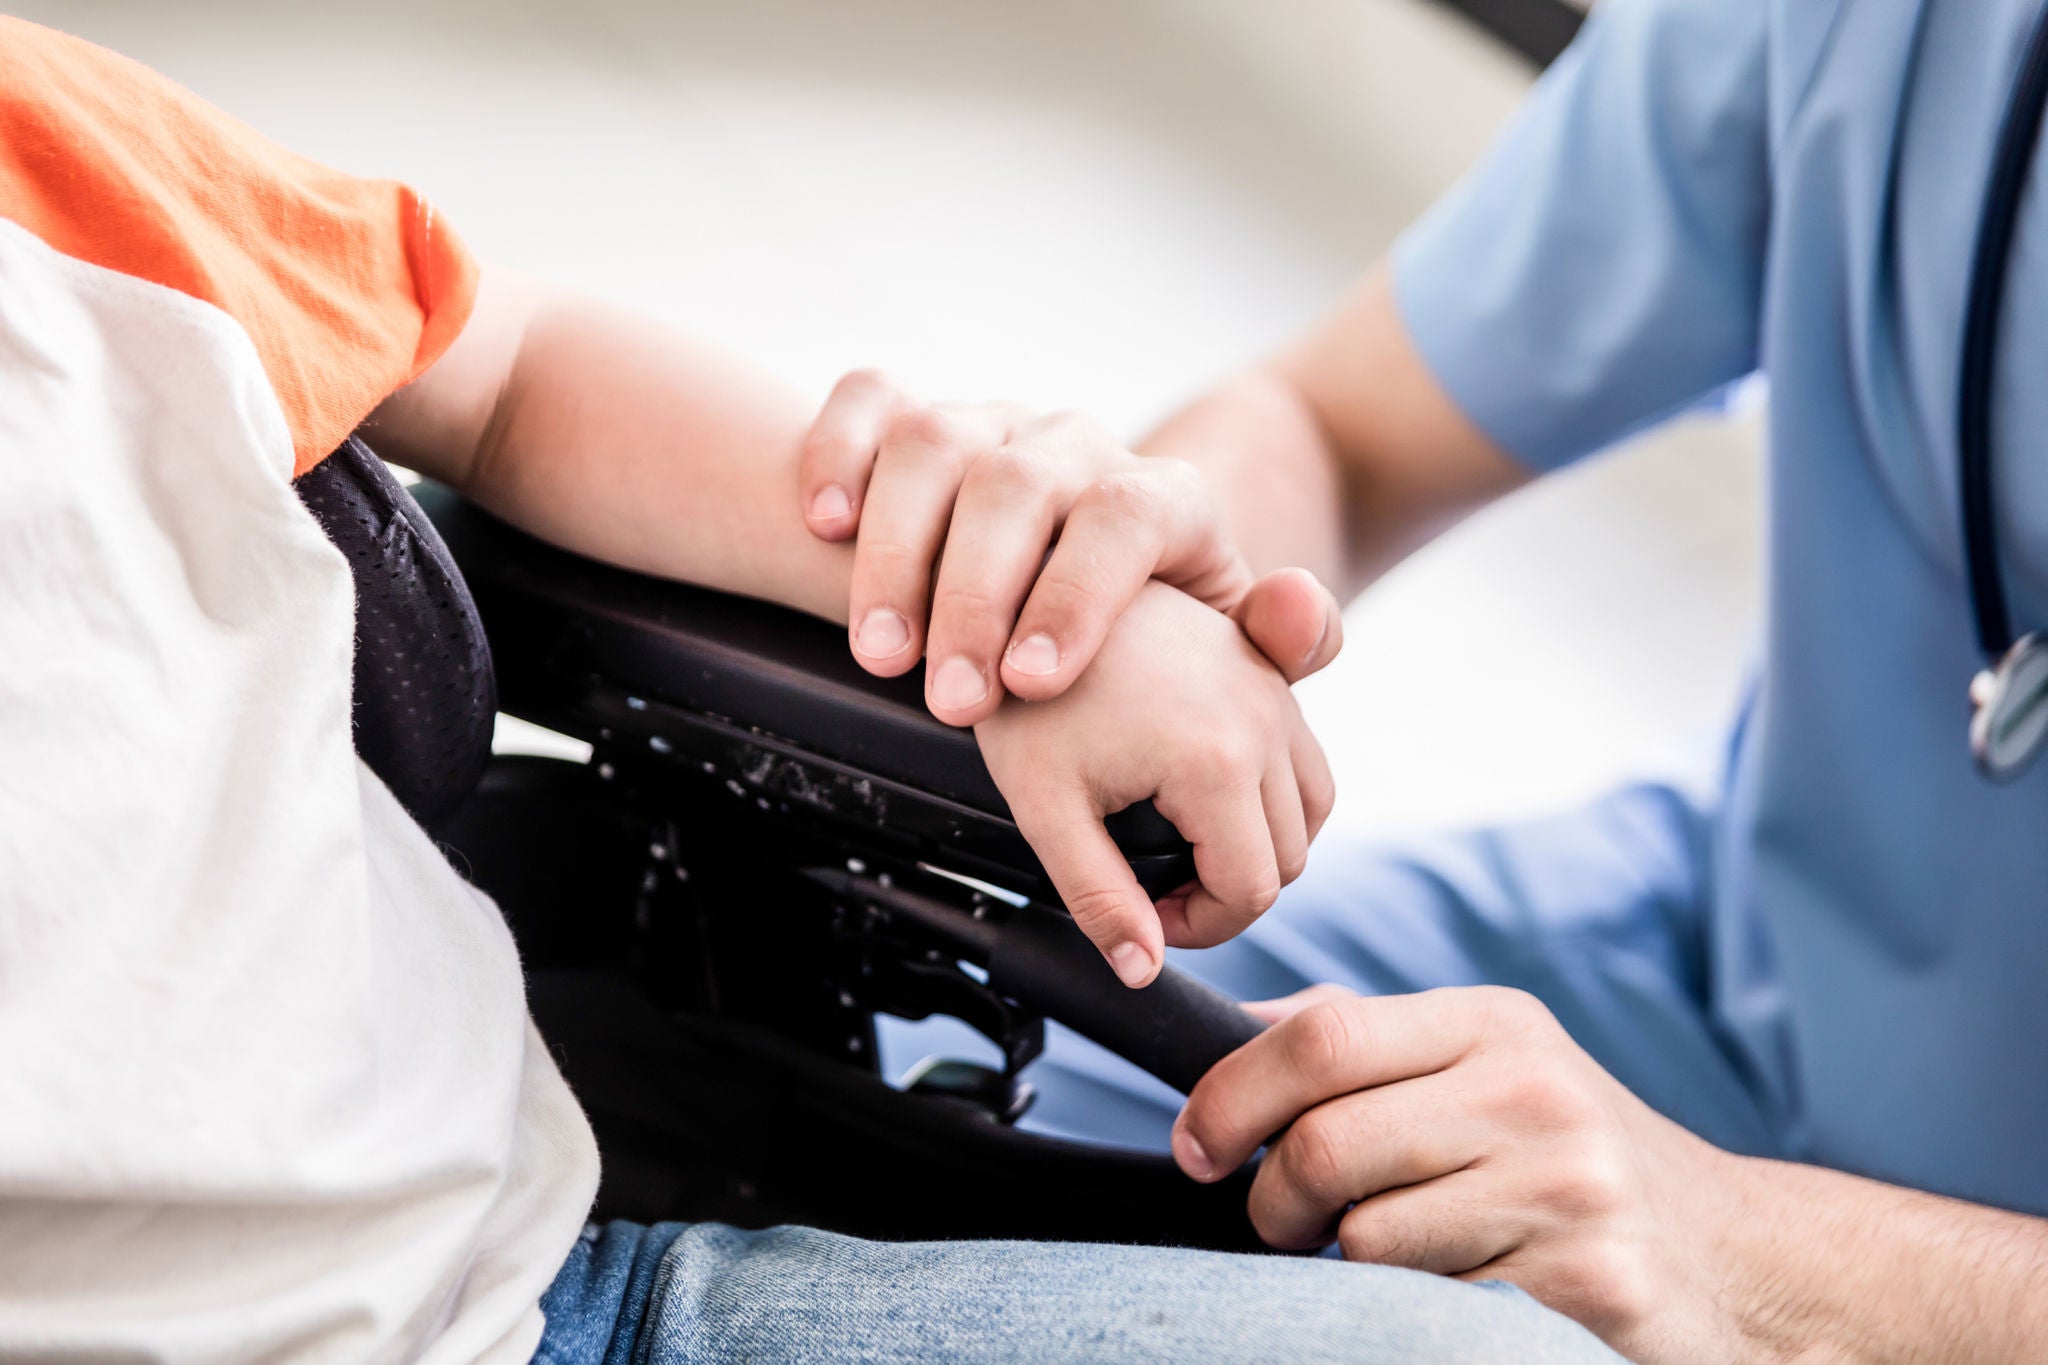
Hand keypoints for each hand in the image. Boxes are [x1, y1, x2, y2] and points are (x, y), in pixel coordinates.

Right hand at [799, 371, 1341, 724]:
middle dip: (974, 599)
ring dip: (898, 552)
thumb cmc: (1154, 629)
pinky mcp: (916, 416)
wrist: (1091, 568)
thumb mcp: (1227, 643)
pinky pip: (868, 398)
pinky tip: (822, 524)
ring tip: (881, 654)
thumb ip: (1278, 641)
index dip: (1077, 595)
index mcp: (1160, 496)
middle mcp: (1075, 446)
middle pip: (1017, 488)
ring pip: (936, 444)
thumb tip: (1300, 612)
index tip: (1034, 683)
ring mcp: (992, 425)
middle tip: (950, 701)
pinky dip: (838, 450)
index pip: (1126, 516)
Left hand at [973, 582, 1333, 987]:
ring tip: (1179, 848)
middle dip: (1226, 892)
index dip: (1197, 927)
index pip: (1251, 892)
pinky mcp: (1266, 668)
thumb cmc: (1028, 692)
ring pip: (1311, 808)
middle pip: (1289, 857)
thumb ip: (1098, 897)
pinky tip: (1203, 798)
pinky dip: (1273, 795)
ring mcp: (1274, 688)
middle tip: (1149, 889)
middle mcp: (1267, 720)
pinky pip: (1303, 757)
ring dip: (1259, 844)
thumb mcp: (1045, 807)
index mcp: (1220, 761)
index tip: (1140, 915)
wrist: (1030, 580)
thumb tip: (1140, 971)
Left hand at [1174, 984, 1751, 1362]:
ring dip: (1347, 1262)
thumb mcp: (1481, 1068)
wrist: (1736, 1257)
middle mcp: (1532, 1087)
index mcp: (1490, 1022)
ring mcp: (1566, 1181)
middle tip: (1279, 1222)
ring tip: (1395, 1255)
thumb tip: (1226, 1033)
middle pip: (1326, 1141)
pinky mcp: (1588, 1276)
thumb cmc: (1568, 1159)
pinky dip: (1416, 1308)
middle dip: (1271, 1198)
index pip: (1321, 1034)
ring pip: (1366, 1236)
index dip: (1232, 1094)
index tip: (1198, 1145)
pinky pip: (1430, 1303)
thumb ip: (1360, 1044)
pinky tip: (1464, 1288)